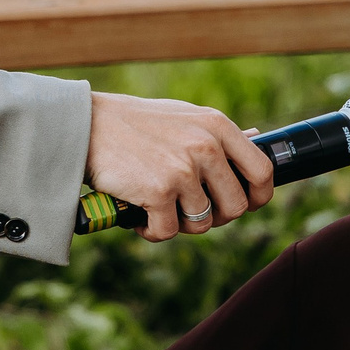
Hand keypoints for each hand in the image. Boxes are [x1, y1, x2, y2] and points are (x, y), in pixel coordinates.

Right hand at [84, 91, 273, 240]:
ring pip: (202, 224)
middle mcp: (206, 146)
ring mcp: (183, 170)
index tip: (241, 204)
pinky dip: (152, 231)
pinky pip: (168, 232)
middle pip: (236, 207)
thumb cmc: (136, 124)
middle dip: (215, 217)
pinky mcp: (159, 191)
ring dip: (179, 224)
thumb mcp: (185, 117)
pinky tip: (140, 216)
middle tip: (188, 210)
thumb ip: (218, 135)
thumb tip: (256, 144)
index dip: (257, 197)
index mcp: (218, 126)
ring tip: (158, 208)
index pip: (263, 172)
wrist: (86, 125)